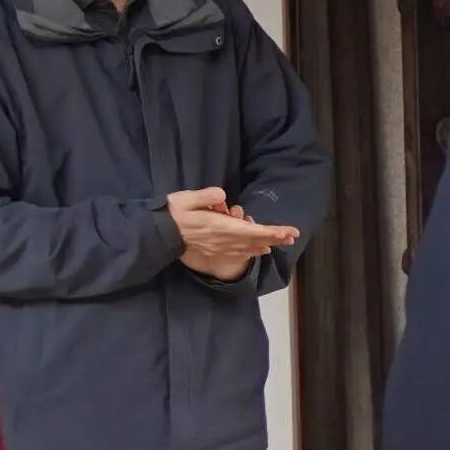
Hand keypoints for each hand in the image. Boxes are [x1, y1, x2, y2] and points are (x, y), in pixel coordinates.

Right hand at [168, 190, 300, 283]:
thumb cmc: (171, 213)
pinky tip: (259, 251)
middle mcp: (222, 240)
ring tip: (281, 242)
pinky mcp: (212, 251)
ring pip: (247, 248)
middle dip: (274, 238)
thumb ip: (204, 197)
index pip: (251, 230)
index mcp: (218, 227)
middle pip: (253, 240)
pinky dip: (251, 252)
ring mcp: (218, 248)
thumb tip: (222, 196)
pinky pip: (236, 254)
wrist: (157, 235)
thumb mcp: (184, 200)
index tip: (288, 231)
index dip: (271, 231)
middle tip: (292, 236)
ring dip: (265, 244)